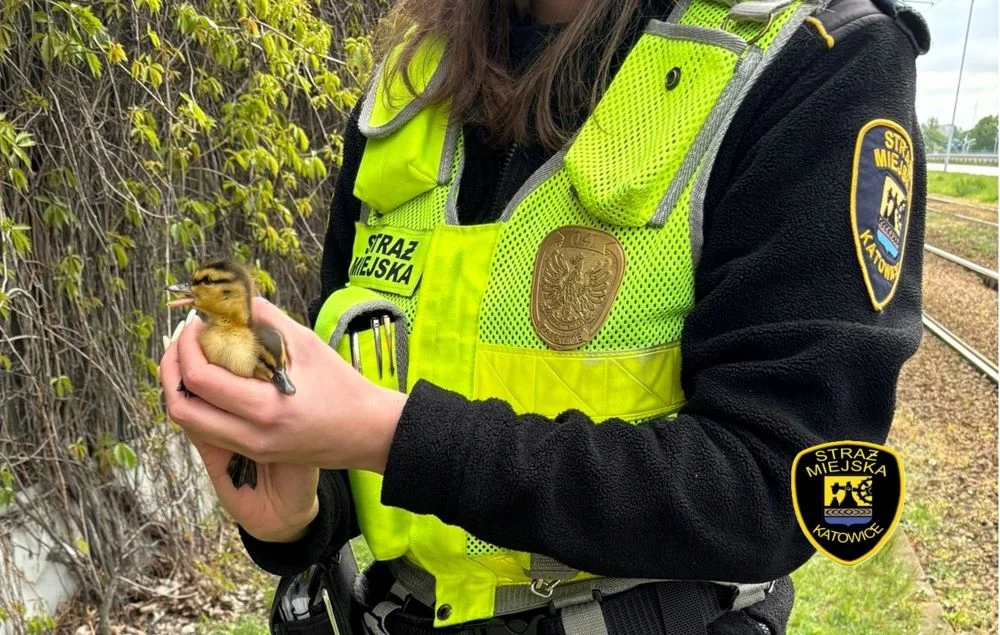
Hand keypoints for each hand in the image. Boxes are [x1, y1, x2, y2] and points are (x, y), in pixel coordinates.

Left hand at [159, 299, 405, 538]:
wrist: (368, 432)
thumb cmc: (344, 387)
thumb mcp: (307, 344)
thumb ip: (266, 319)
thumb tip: (232, 299)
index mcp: (265, 408)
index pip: (200, 380)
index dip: (187, 348)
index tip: (197, 325)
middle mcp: (251, 435)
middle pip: (181, 409)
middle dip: (171, 370)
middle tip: (183, 341)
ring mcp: (251, 448)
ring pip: (190, 424)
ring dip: (182, 390)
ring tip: (193, 359)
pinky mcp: (254, 451)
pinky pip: (209, 430)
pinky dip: (200, 404)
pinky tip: (214, 379)